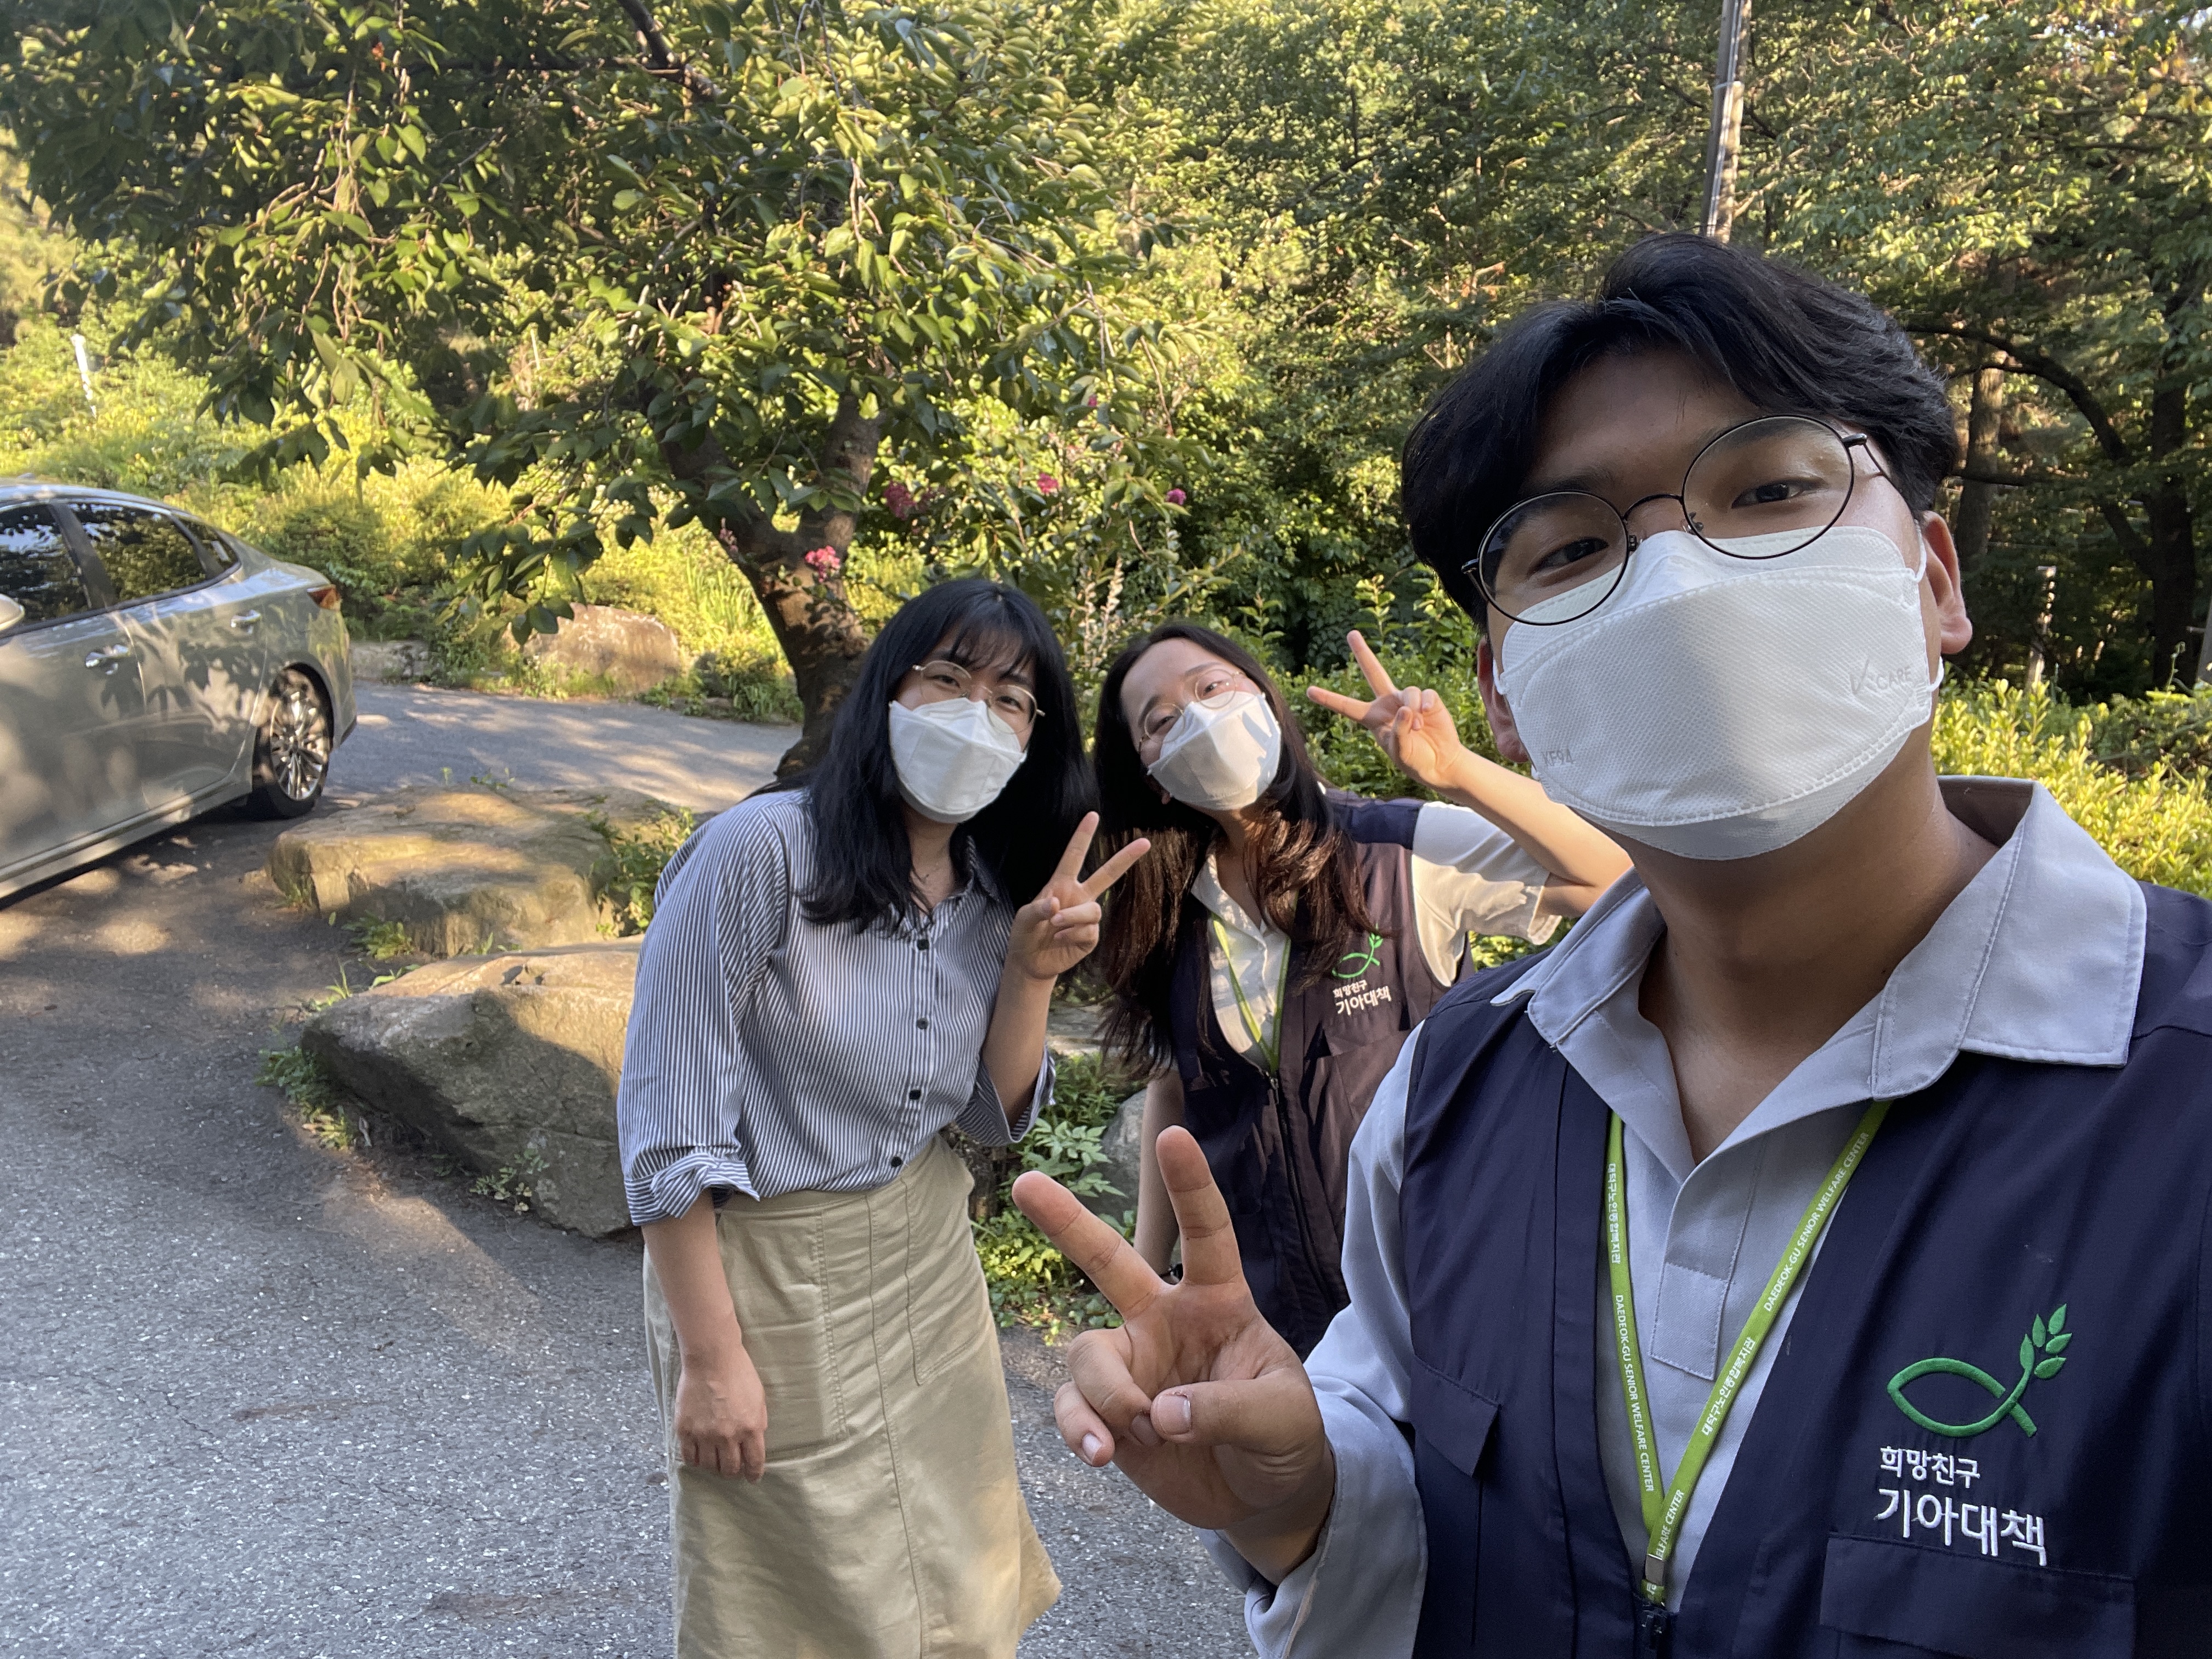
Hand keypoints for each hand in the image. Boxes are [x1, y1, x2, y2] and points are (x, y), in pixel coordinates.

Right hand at [673, 1338, 768, 1481]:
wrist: (711, 1357)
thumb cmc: (739, 1373)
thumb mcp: (759, 1399)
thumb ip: (757, 1424)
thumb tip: (754, 1444)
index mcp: (751, 1428)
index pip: (754, 1463)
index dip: (753, 1475)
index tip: (751, 1478)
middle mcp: (728, 1435)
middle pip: (730, 1469)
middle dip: (732, 1471)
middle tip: (731, 1467)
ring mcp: (704, 1434)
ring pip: (708, 1466)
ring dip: (713, 1466)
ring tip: (714, 1459)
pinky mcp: (685, 1429)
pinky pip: (689, 1457)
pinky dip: (695, 1459)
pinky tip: (699, 1455)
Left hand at [1005, 811, 1150, 983]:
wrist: (1029, 962)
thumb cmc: (1025, 934)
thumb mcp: (1023, 919)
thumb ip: (1037, 909)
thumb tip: (1056, 904)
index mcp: (1061, 885)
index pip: (1074, 857)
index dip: (1083, 836)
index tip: (1093, 816)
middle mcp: (1078, 897)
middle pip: (1106, 875)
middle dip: (1126, 859)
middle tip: (1145, 842)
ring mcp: (1085, 918)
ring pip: (1094, 910)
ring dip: (1074, 916)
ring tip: (1055, 925)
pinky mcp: (1089, 937)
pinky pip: (1090, 931)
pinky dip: (1072, 935)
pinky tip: (1060, 940)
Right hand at [1011, 1128, 1332, 1554]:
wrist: (1261, 1497)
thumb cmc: (1286, 1440)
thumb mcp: (1284, 1419)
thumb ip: (1229, 1409)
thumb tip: (1159, 1414)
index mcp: (1218, 1302)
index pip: (1206, 1234)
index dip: (1190, 1186)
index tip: (1173, 1135)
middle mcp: (1165, 1321)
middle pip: (1109, 1262)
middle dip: (1066, 1222)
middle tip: (1026, 1185)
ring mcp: (1132, 1364)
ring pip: (1087, 1354)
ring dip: (1107, 1395)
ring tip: (1142, 1433)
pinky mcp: (1108, 1413)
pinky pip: (1072, 1406)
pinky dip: (1080, 1428)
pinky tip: (1103, 1454)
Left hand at [1306, 628, 1468, 794]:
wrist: (1440, 762)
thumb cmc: (1414, 759)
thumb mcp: (1400, 751)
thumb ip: (1399, 730)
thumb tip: (1406, 709)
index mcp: (1372, 718)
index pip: (1347, 706)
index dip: (1329, 699)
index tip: (1309, 691)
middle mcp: (1388, 704)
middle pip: (1373, 672)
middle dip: (1363, 653)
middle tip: (1351, 633)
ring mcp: (1407, 700)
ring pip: (1408, 691)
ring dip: (1412, 708)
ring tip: (1418, 726)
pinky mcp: (1429, 700)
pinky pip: (1425, 694)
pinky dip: (1427, 704)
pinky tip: (1429, 715)